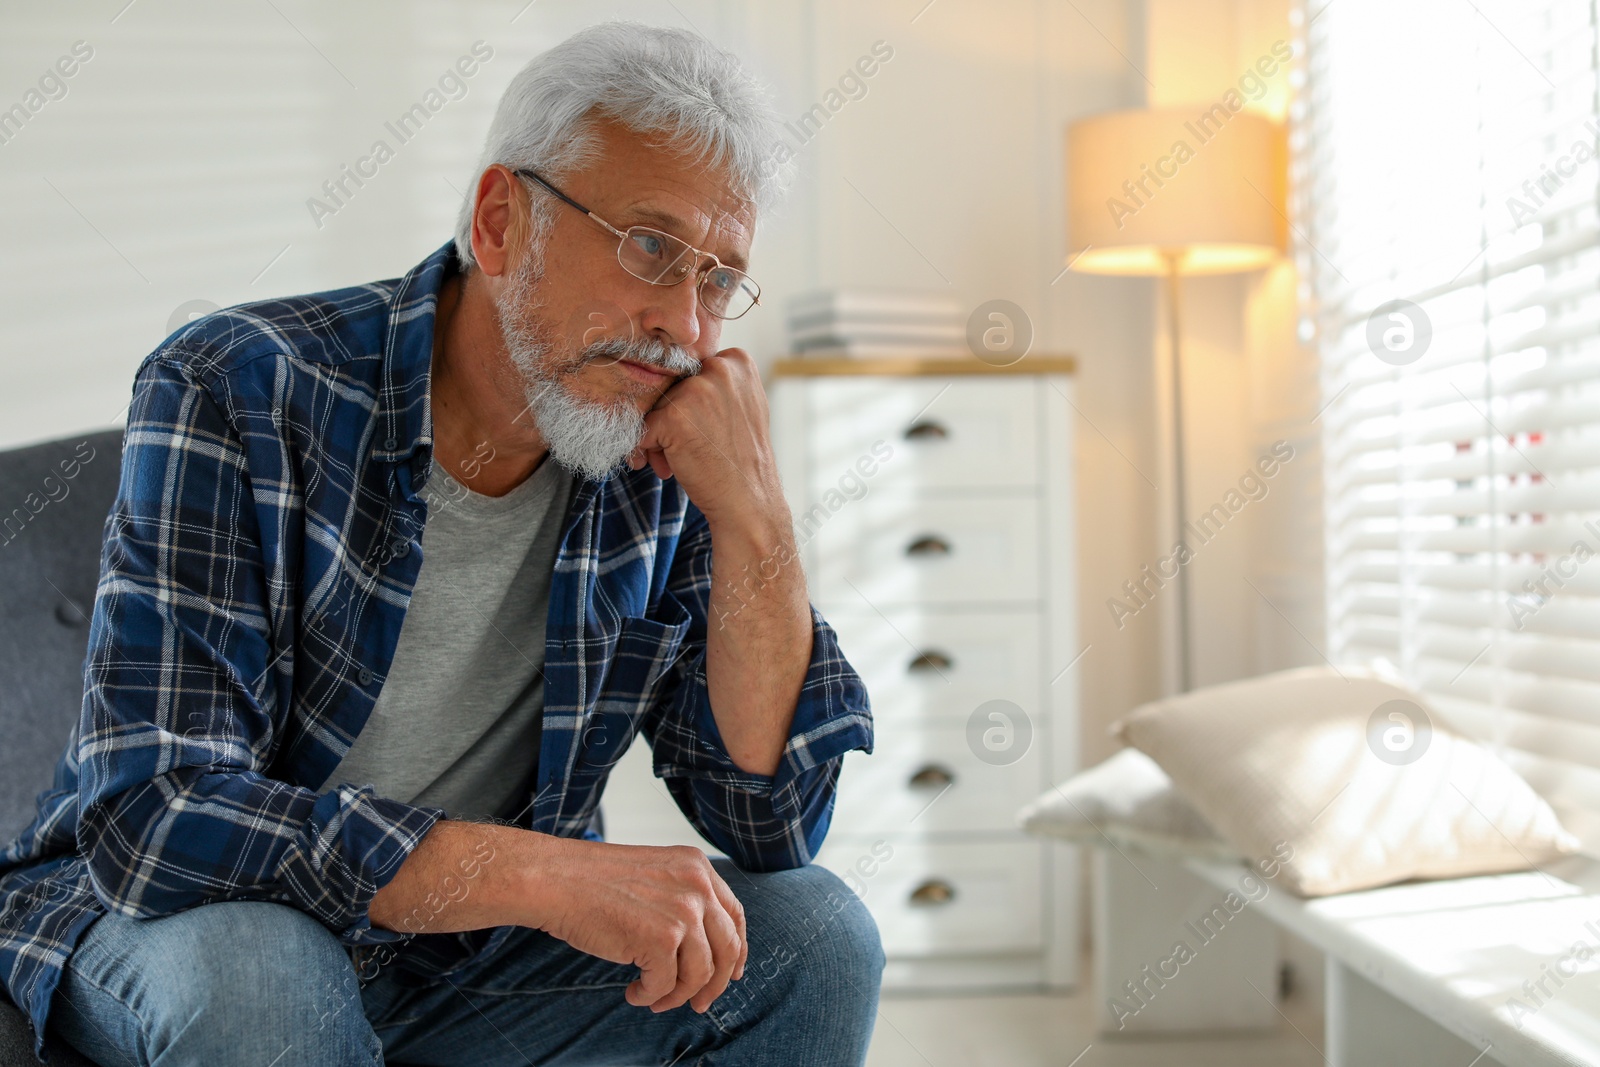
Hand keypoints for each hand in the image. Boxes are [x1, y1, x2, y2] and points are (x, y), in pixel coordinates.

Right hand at [529, 838, 747, 1012]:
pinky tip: (633, 992)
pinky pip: (666, 985)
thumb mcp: (655, 874)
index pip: (734, 915)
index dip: (737, 949)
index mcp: (697, 866)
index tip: (732, 973)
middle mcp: (697, 887)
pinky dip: (650, 996)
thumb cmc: (593, 882)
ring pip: (700, 973)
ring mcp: (682, 912)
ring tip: (654, 998)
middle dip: (715, 984)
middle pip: (727, 948)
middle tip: (699, 1004)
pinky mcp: (661, 939)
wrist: (556, 880)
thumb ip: (684, 899)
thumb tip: (706, 949)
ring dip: (677, 995)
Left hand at [627, 348, 785, 530]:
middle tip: (690, 446)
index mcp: (738, 361)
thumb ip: (718, 384)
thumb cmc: (742, 459)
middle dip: (672, 416)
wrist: (748, 501)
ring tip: (678, 459)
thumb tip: (676, 376)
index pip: (693, 370)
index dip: (691, 401)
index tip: (704, 427)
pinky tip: (667, 465)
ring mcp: (696, 391)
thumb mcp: (743, 406)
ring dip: (658, 434)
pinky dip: (646, 449)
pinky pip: (643, 429)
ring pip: (656, 406)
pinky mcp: (673, 416)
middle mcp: (718, 368)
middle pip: (673, 385)